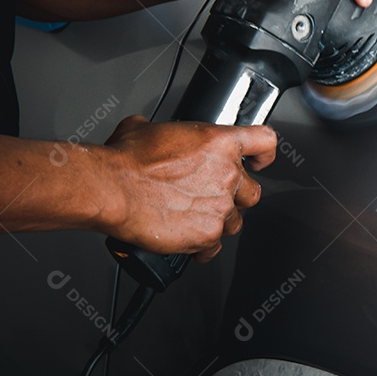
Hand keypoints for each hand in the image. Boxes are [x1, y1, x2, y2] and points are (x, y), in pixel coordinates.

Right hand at [99, 115, 275, 262]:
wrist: (112, 189)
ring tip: (196, 220)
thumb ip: (161, 130)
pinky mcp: (207, 234)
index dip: (263, 154)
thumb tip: (147, 130)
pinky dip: (203, 247)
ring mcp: (220, 205)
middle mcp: (226, 173)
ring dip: (220, 221)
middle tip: (212, 197)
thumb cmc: (126, 161)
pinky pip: (215, 246)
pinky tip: (189, 241)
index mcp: (219, 142)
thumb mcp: (144, 128)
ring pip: (236, 220)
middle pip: (252, 191)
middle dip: (235, 196)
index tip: (259, 161)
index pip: (264, 142)